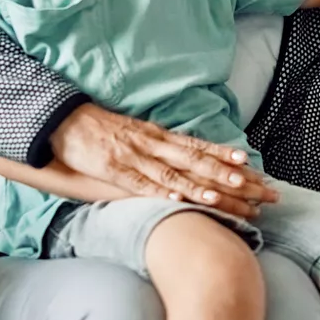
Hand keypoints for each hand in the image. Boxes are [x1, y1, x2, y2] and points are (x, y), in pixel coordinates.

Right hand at [50, 104, 278, 216]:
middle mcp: (154, 144)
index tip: (252, 165)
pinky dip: (159, 191)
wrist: (66, 120)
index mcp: (160, 136)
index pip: (201, 146)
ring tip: (223, 195)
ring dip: (199, 185)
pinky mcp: (115, 170)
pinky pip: (140, 183)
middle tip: (253, 186)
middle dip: (227, 175)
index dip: (226, 155)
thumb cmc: (103, 130)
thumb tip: (188, 158)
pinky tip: (177, 199)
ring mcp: (135, 157)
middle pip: (197, 161)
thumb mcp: (139, 134)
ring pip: (174, 173)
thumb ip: (161, 147)